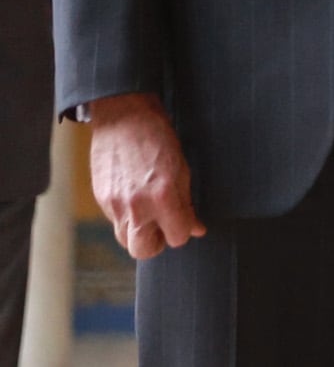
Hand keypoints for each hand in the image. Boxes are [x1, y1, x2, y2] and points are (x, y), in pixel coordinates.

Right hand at [88, 93, 204, 259]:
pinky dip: (126, 218)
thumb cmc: (159, 138)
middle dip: (157, 243)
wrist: (124, 117)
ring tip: (149, 213)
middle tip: (164, 226)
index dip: (184, 231)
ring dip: (139, 233)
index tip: (185, 221)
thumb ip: (186, 202)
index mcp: (163, 196)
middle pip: (144, 252)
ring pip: (125, 240)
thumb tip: (196, 228)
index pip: (177, 237)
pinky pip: (114, 222)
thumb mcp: (182, 168)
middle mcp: (136, 206)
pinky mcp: (101, 199)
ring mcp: (115, 205)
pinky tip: (135, 197)